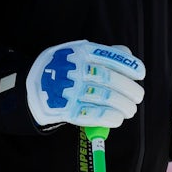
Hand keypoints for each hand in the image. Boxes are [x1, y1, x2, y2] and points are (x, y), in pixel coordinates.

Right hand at [25, 40, 144, 128]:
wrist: (31, 86)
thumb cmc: (64, 68)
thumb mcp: (78, 53)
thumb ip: (102, 54)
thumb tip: (128, 56)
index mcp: (81, 53)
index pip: (110, 57)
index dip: (128, 66)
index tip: (140, 74)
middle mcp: (75, 70)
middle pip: (109, 79)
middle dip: (129, 90)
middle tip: (138, 97)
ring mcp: (69, 90)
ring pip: (103, 97)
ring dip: (122, 106)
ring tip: (130, 110)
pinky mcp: (65, 109)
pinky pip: (91, 114)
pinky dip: (108, 117)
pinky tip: (117, 119)